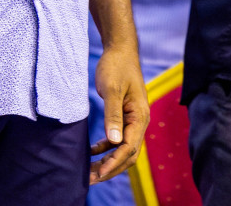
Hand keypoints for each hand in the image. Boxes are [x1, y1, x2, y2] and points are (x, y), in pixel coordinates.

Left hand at [88, 43, 147, 184]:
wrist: (120, 50)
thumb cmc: (116, 66)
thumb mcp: (111, 89)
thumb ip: (113, 115)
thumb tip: (113, 141)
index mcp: (140, 117)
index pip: (129, 148)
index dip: (114, 163)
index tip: (98, 174)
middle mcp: (140, 122)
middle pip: (128, 154)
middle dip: (111, 169)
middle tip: (90, 179)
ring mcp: (133, 120)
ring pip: (123, 149)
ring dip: (108, 162)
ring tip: (90, 172)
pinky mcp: (125, 117)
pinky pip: (118, 140)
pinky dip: (106, 149)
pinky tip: (93, 152)